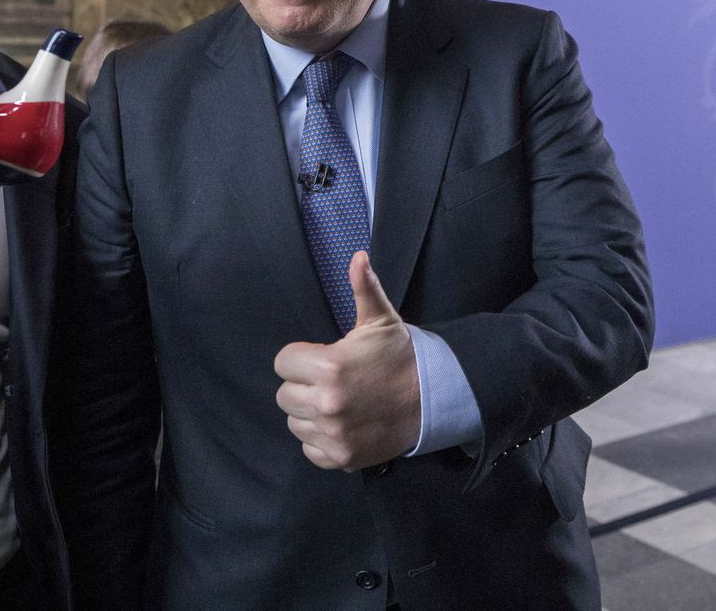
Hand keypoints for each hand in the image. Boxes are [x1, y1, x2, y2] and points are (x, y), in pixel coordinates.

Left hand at [274, 252, 420, 470]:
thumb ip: (363, 287)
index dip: (300, 358)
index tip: (321, 358)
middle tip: (330, 381)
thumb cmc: (400, 356)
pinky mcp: (341, 458)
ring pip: (295, 422)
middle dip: (303, 385)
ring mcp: (333, 434)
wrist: (432, 399)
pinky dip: (320, 439)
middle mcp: (327, 403)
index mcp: (330, 366)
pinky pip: (309, 448)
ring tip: (337, 401)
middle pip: (284, 395)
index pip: (283, 363)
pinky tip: (341, 423)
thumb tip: (358, 256)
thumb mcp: (381, 320)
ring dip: (310, 413)